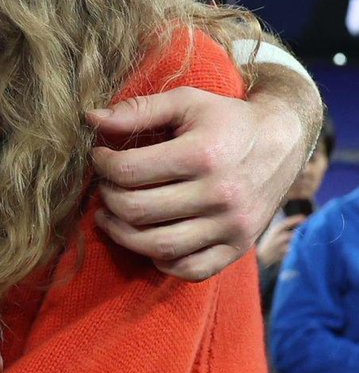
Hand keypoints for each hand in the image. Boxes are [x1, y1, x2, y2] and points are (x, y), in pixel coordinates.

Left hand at [87, 84, 308, 281]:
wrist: (282, 142)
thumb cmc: (224, 120)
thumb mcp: (185, 102)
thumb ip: (137, 109)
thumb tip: (91, 119)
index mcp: (202, 155)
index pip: (129, 171)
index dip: (103, 165)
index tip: (100, 156)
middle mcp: (219, 195)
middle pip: (138, 211)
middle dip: (108, 198)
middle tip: (105, 186)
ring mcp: (231, 226)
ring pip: (158, 246)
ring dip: (122, 234)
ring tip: (110, 215)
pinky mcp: (238, 248)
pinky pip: (190, 270)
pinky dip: (161, 260)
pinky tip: (147, 238)